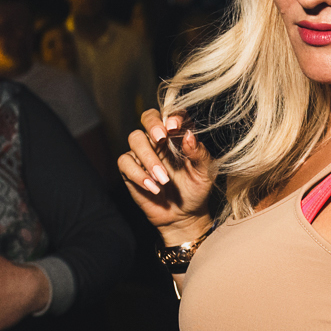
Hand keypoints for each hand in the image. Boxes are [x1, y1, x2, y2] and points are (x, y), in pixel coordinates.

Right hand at [119, 108, 215, 236]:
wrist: (184, 215)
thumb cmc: (196, 190)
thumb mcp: (205, 173)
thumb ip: (199, 153)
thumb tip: (189, 135)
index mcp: (178, 135)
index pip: (172, 115)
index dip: (172, 116)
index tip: (175, 126)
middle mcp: (159, 140)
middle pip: (148, 117)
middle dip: (153, 124)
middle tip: (161, 138)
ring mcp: (143, 153)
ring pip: (135, 139)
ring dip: (149, 157)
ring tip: (163, 179)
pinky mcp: (131, 169)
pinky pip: (125, 162)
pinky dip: (138, 174)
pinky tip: (153, 188)